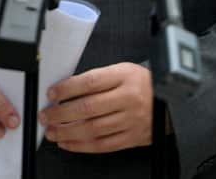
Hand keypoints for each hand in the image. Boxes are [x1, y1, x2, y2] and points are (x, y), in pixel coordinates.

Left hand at [38, 62, 152, 152]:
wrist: (170, 102)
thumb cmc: (141, 84)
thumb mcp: (122, 71)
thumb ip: (98, 79)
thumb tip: (66, 90)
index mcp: (124, 77)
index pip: (89, 82)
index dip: (67, 88)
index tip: (52, 93)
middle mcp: (128, 98)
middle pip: (88, 108)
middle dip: (61, 114)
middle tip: (45, 116)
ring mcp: (131, 120)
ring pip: (93, 129)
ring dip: (67, 132)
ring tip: (52, 131)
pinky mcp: (132, 138)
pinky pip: (103, 144)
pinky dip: (82, 146)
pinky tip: (68, 143)